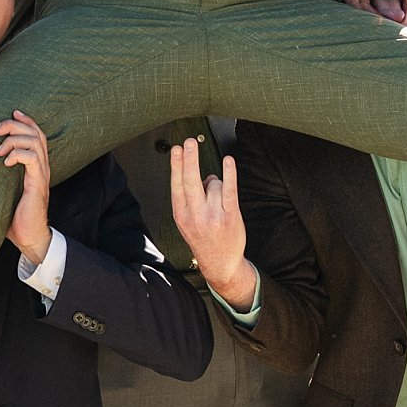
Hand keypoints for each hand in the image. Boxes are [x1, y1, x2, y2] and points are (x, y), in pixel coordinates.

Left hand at [0, 111, 53, 263]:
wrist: (30, 238)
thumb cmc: (16, 217)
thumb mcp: (4, 191)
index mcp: (37, 166)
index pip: (37, 134)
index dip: (26, 120)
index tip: (12, 112)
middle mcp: (42, 167)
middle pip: (36, 132)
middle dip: (14, 124)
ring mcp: (41, 174)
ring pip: (35, 141)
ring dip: (14, 139)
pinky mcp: (37, 184)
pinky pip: (33, 159)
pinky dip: (18, 154)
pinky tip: (5, 162)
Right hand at [168, 141, 257, 309]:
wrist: (221, 264)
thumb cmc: (203, 239)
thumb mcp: (187, 222)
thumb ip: (191, 198)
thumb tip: (206, 175)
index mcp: (182, 215)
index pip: (177, 184)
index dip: (176, 165)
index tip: (177, 149)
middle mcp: (196, 215)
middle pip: (191, 180)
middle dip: (190, 159)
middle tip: (189, 142)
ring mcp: (213, 215)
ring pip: (214, 184)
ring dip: (217, 185)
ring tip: (217, 202)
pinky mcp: (230, 215)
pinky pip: (230, 189)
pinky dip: (229, 173)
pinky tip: (228, 161)